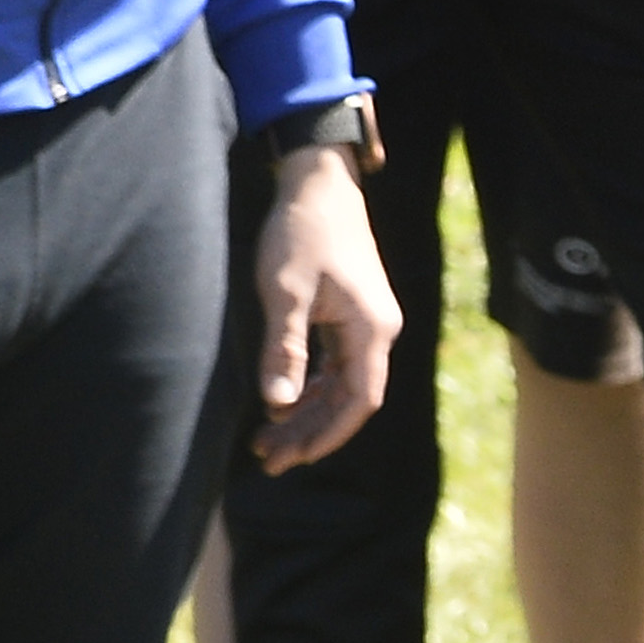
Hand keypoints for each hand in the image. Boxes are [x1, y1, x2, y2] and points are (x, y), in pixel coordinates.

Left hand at [250, 143, 401, 471]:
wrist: (319, 183)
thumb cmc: (302, 232)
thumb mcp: (285, 291)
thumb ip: (284, 348)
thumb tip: (278, 403)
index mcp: (372, 327)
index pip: (360, 399)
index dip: (329, 435)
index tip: (294, 458)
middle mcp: (377, 329)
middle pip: (350, 398)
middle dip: (310, 432)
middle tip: (267, 460)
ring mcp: (365, 323)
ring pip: (340, 384)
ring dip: (306, 414)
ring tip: (266, 441)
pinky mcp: (350, 315)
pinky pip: (334, 365)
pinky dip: (309, 388)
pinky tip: (281, 403)